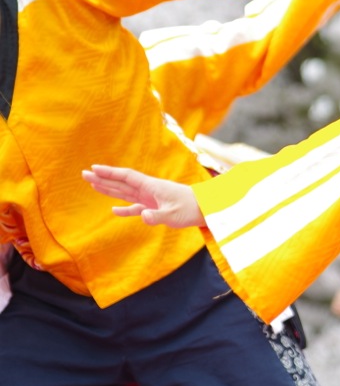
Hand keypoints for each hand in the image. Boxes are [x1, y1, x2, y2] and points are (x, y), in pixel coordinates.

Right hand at [82, 165, 203, 227]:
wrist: (209, 208)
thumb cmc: (193, 209)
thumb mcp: (174, 214)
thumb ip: (156, 216)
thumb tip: (141, 216)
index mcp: (152, 187)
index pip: (127, 177)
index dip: (110, 173)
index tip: (94, 168)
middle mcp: (150, 190)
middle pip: (122, 183)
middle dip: (103, 178)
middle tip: (84, 174)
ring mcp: (152, 199)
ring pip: (126, 193)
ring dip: (110, 189)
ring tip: (93, 184)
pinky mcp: (156, 208)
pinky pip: (136, 208)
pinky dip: (125, 209)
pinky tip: (114, 211)